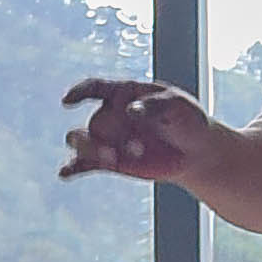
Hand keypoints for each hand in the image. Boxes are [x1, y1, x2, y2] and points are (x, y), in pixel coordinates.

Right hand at [58, 81, 261, 237]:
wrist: (197, 152)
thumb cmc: (189, 121)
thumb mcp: (180, 107)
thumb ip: (154, 106)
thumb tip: (129, 111)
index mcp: (125, 93)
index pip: (96, 87)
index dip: (79, 91)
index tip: (68, 101)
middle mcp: (112, 114)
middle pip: (94, 122)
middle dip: (106, 136)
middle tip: (131, 149)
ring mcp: (108, 138)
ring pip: (83, 142)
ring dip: (90, 150)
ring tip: (111, 159)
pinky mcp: (109, 161)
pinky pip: (83, 164)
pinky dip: (72, 168)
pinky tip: (65, 174)